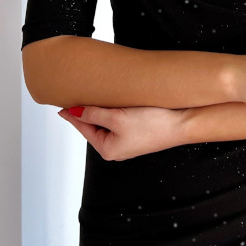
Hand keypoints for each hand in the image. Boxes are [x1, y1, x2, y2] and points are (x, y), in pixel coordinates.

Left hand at [56, 103, 187, 160]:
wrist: (183, 123)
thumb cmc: (154, 124)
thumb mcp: (118, 117)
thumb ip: (94, 114)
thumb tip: (75, 112)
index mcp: (108, 149)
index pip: (83, 127)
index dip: (73, 114)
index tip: (62, 105)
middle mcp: (116, 148)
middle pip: (94, 126)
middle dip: (87, 111)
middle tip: (78, 96)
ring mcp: (127, 142)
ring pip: (107, 123)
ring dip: (102, 110)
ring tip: (95, 97)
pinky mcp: (138, 133)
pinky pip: (119, 122)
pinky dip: (114, 111)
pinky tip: (115, 101)